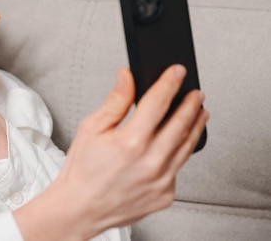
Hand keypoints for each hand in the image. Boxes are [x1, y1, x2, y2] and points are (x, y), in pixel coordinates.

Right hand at [15, 65, 208, 239]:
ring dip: (195, 126)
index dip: (169, 83)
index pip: (157, 103)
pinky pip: (178, 168)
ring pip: (187, 147)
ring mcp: (161, 181)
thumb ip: (115, 101)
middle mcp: (150, 162)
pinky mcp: (166, 195)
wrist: (80, 207)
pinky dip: (179, 152)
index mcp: (130, 142)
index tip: (177, 72)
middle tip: (196, 92)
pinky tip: (177, 143)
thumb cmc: (82, 170)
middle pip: (180, 124)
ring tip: (199, 112)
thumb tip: (127, 77)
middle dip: (190, 104)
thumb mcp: (91, 128)